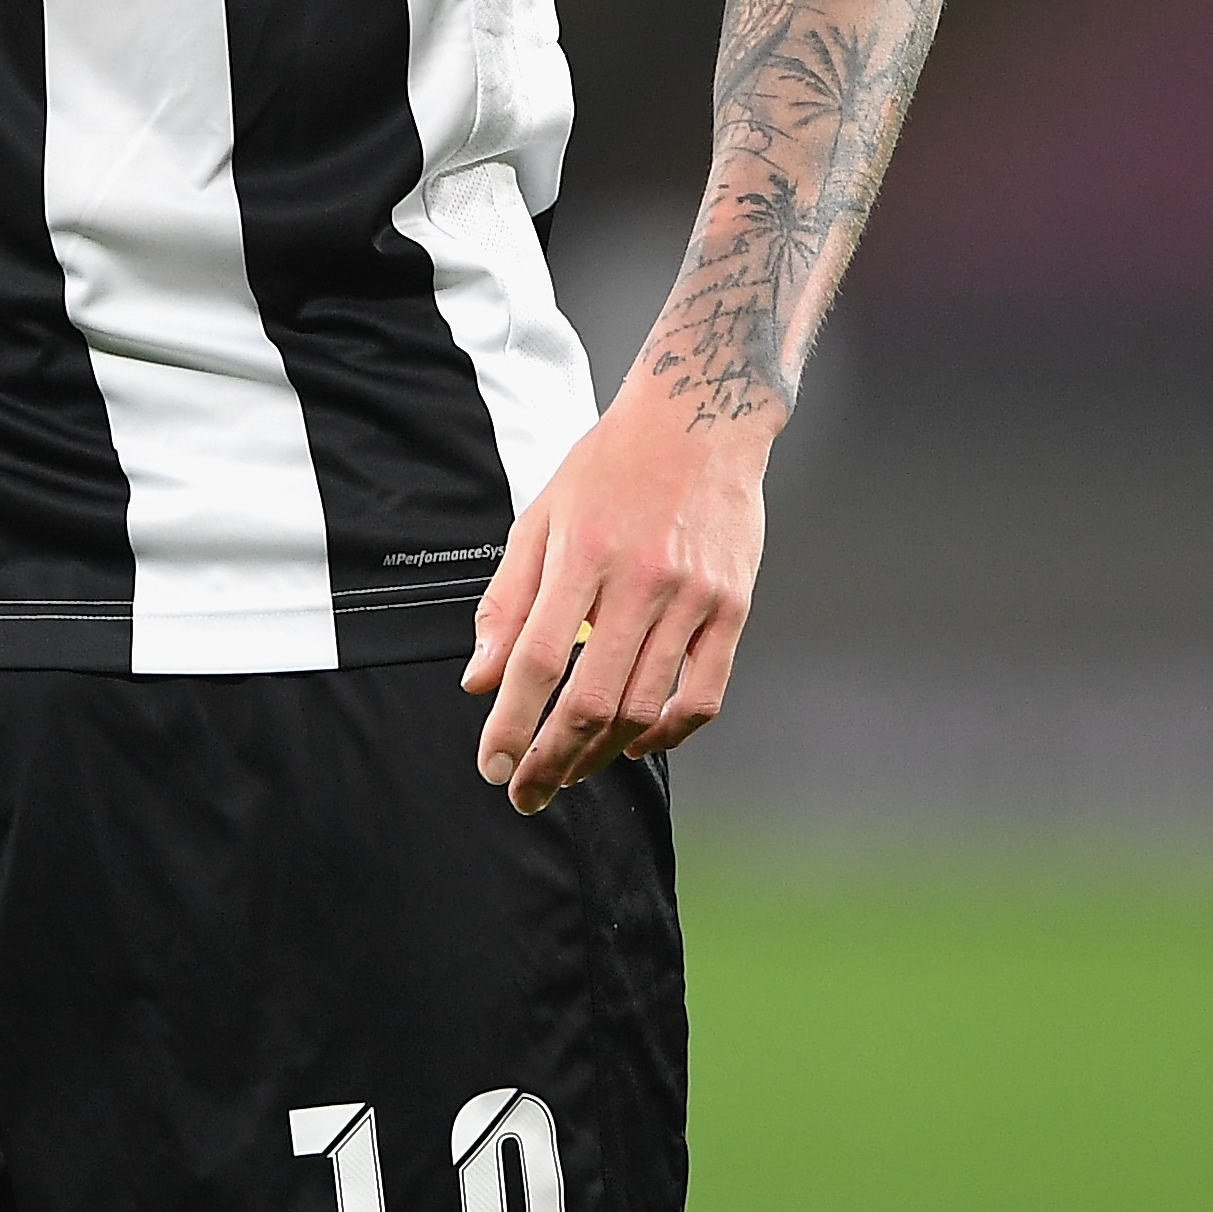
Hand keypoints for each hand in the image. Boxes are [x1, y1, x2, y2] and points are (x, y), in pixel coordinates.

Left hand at [461, 391, 770, 814]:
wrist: (698, 420)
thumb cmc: (607, 468)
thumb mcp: (539, 518)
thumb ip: (507, 603)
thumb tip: (479, 681)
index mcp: (581, 554)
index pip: (539, 661)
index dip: (511, 723)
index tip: (491, 765)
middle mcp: (640, 580)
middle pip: (592, 699)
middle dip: (551, 759)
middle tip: (525, 791)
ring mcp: (694, 598)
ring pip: (645, 706)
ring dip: (601, 754)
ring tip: (570, 772)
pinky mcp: (733, 608)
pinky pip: (703, 694)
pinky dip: (668, 732)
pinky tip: (636, 743)